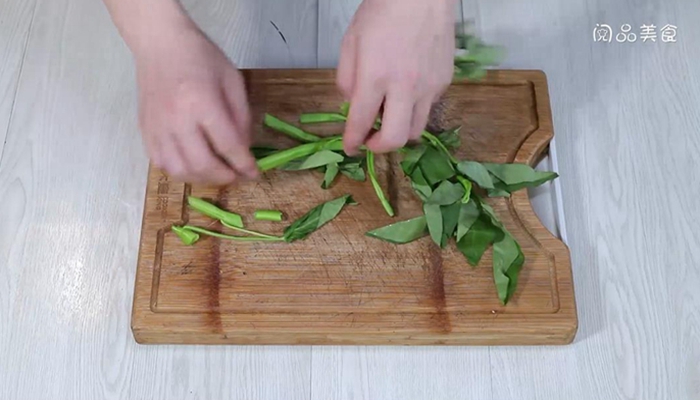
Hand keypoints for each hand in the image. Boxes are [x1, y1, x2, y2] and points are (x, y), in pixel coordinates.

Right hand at [135, 24, 257, 184]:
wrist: (159, 43)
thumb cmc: (200, 57)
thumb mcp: (232, 80)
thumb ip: (241, 117)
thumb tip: (244, 149)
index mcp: (202, 103)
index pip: (227, 145)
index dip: (244, 164)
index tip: (254, 174)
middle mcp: (177, 119)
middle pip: (202, 164)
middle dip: (224, 177)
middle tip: (236, 175)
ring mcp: (158, 127)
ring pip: (179, 170)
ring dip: (201, 178)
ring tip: (216, 172)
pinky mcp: (145, 130)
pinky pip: (161, 163)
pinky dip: (180, 171)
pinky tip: (193, 165)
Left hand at [337, 0, 455, 154]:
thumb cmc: (382, 12)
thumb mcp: (351, 42)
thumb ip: (346, 79)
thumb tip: (352, 105)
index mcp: (375, 76)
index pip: (360, 123)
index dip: (352, 142)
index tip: (349, 148)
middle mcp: (405, 87)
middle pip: (395, 139)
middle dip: (379, 147)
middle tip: (370, 139)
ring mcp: (429, 87)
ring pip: (416, 130)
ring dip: (399, 131)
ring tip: (389, 117)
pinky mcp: (443, 82)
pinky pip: (427, 108)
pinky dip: (413, 109)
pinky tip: (406, 92)